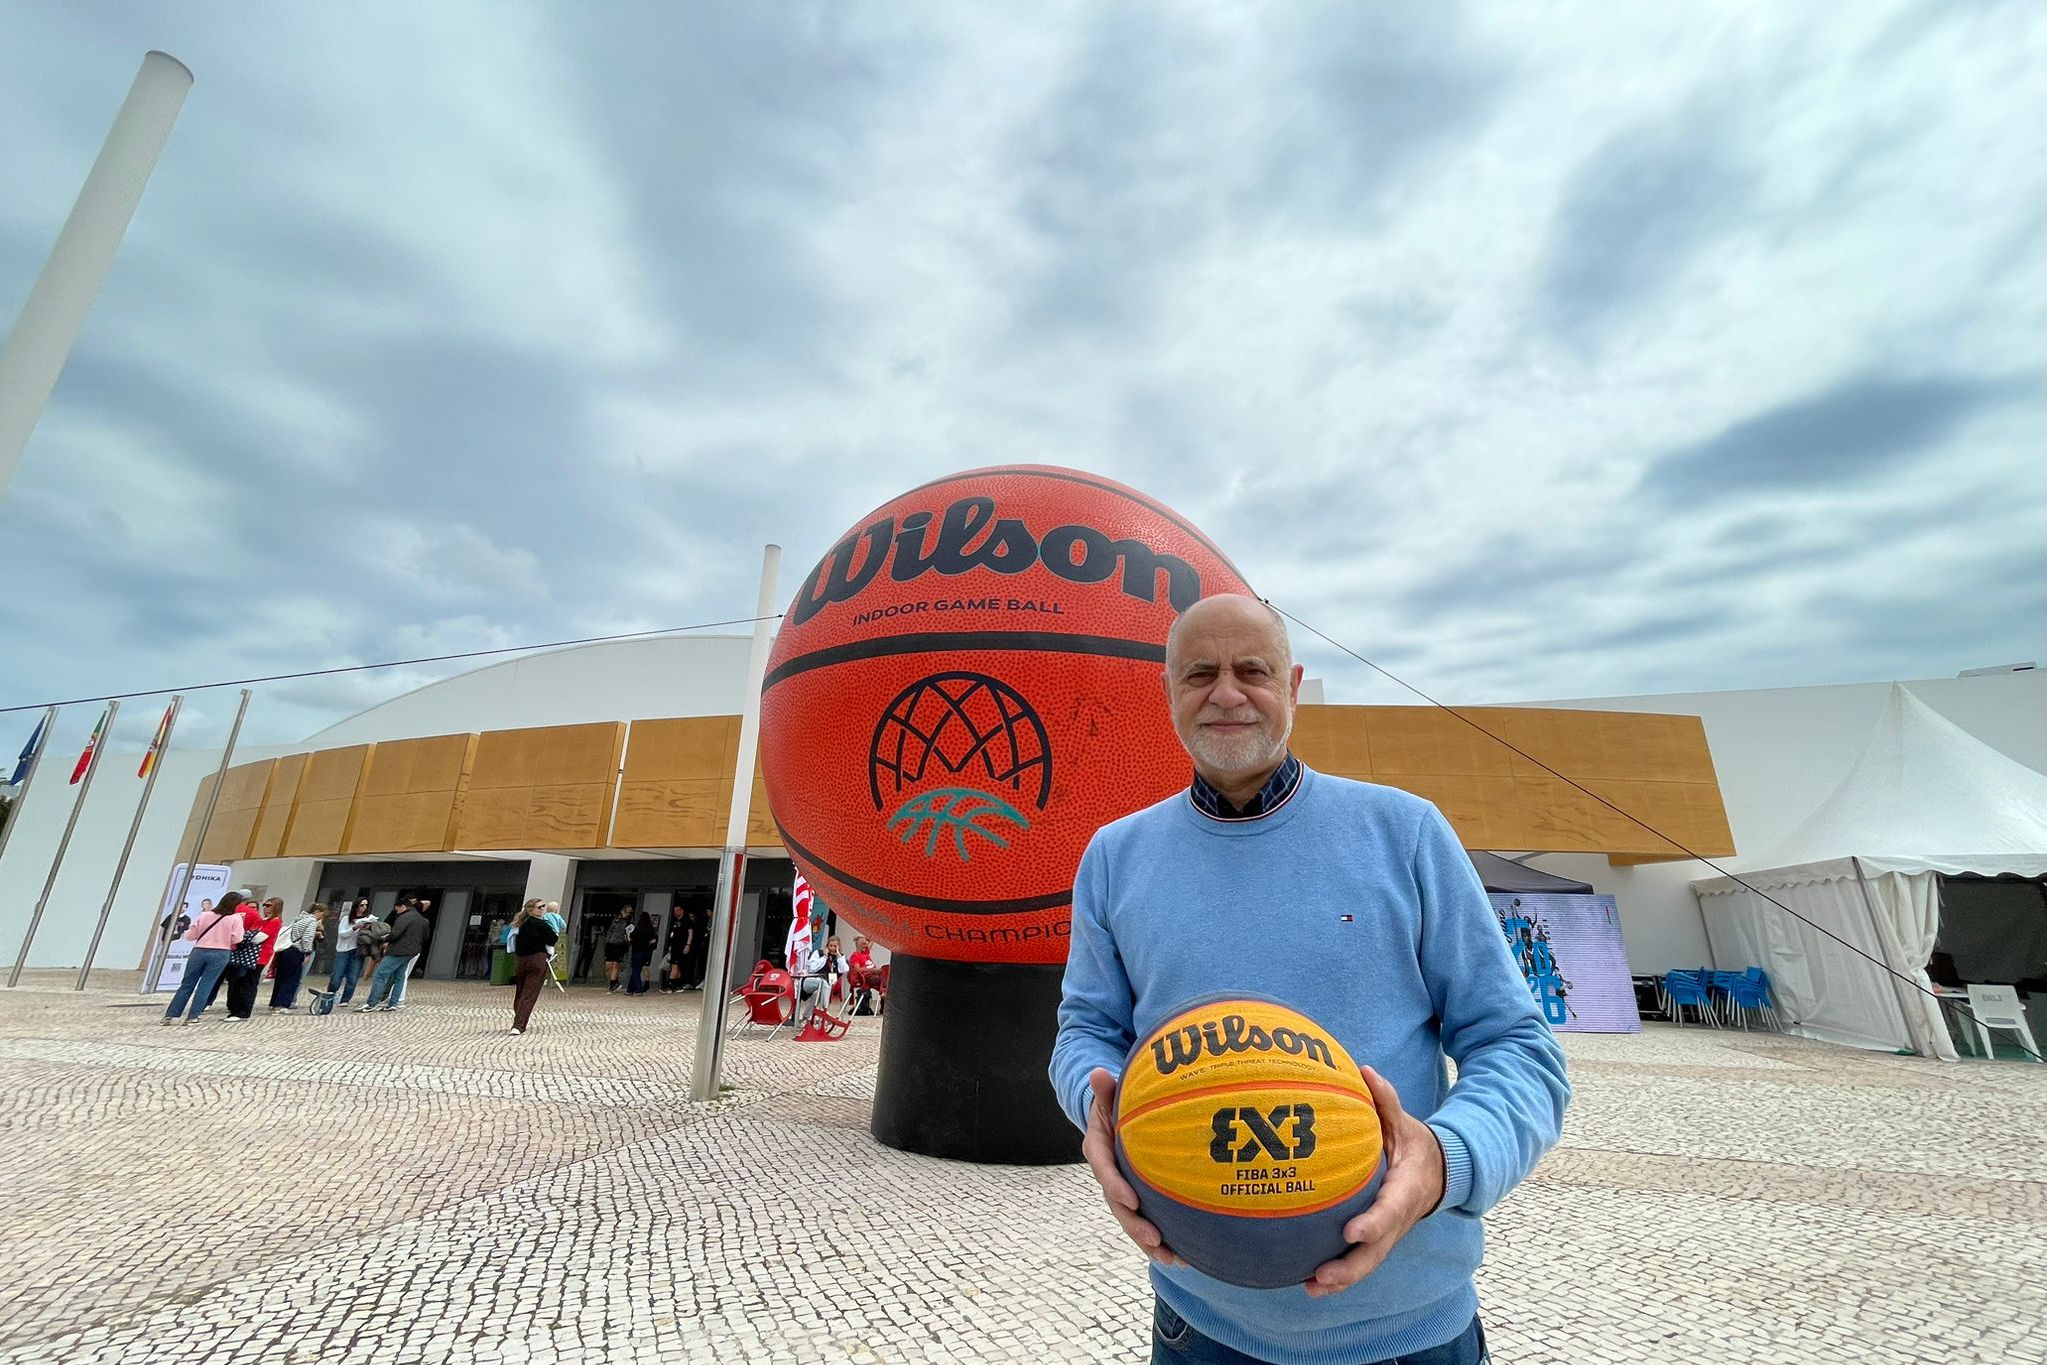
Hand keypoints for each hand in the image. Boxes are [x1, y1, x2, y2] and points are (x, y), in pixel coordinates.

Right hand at [1080, 1067, 1178, 1266]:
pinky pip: (1148, 1223)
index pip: (1104, 1171)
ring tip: (1171, 1258)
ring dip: (1150, 1242)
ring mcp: (1123, 1192)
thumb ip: (1105, 1090)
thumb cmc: (1116, 1106)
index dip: (1116, 1187)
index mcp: (1099, 1151)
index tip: (1131, 1199)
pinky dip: (1164, 1243)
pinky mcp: (1138, 1202)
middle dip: (1135, 1225)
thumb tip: (1098, 1073)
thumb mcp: (1109, 1097)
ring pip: (1133, 1222)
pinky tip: (1184, 1258)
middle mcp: (1109, 1177)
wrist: (1116, 1123)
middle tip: (1155, 1237)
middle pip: (1118, 1206)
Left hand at [1304, 1065, 1444, 1297]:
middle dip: (1351, 1267)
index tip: (1351, 1232)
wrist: (1439, 1173)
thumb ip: (1387, 1101)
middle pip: (1377, 1251)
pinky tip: (1309, 1283)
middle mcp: (1398, 1219)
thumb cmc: (1413, 1144)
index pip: (1390, 1211)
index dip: (1373, 1224)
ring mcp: (1389, 1235)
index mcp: (1405, 1190)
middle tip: (1322, 1274)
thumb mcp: (1405, 1122)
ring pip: (1368, 1264)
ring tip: (1311, 1287)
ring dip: (1342, 1280)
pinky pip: (1360, 1262)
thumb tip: (1366, 1072)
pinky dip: (1339, 1277)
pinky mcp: (1378, 1241)